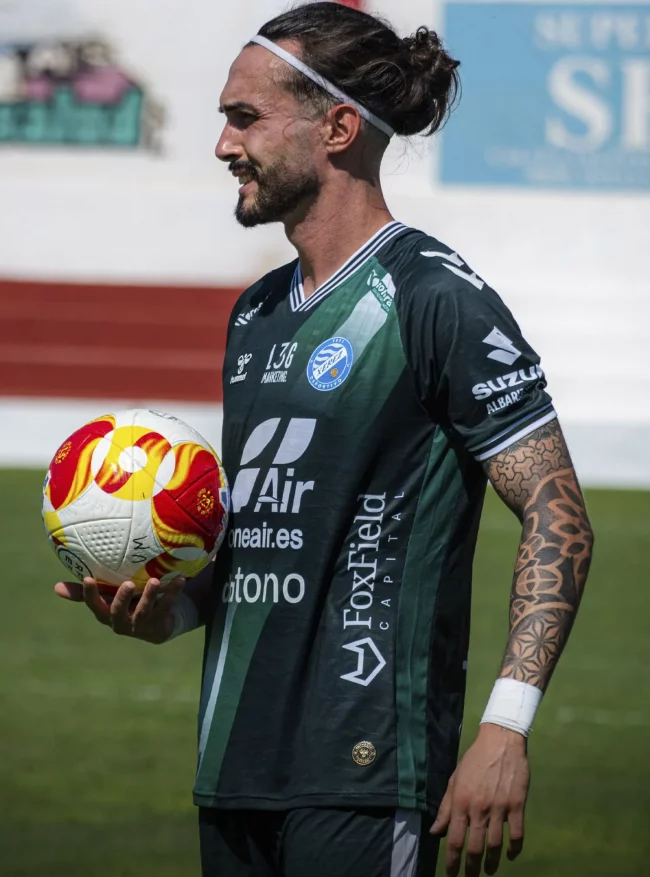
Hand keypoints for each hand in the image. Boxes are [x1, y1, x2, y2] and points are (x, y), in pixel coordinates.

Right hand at [54, 576, 185, 643]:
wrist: (158, 623)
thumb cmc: (128, 604)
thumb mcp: (108, 597)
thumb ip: (86, 593)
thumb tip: (55, 588)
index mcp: (107, 614)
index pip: (95, 605)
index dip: (90, 595)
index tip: (88, 578)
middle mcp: (122, 622)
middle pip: (119, 613)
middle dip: (122, 600)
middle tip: (126, 584)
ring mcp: (142, 625)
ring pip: (145, 612)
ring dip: (149, 596)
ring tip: (154, 581)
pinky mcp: (160, 623)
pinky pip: (167, 606)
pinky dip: (173, 592)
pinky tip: (180, 579)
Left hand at [430, 723, 529, 876]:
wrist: (500, 741)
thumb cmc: (474, 760)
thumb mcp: (454, 780)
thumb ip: (445, 808)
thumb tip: (435, 832)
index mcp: (461, 802)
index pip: (454, 839)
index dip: (452, 861)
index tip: (452, 873)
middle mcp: (478, 808)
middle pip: (475, 847)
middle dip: (471, 867)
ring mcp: (499, 808)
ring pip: (495, 845)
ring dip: (492, 863)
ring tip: (489, 871)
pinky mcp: (517, 805)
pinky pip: (517, 834)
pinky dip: (514, 849)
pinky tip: (510, 855)